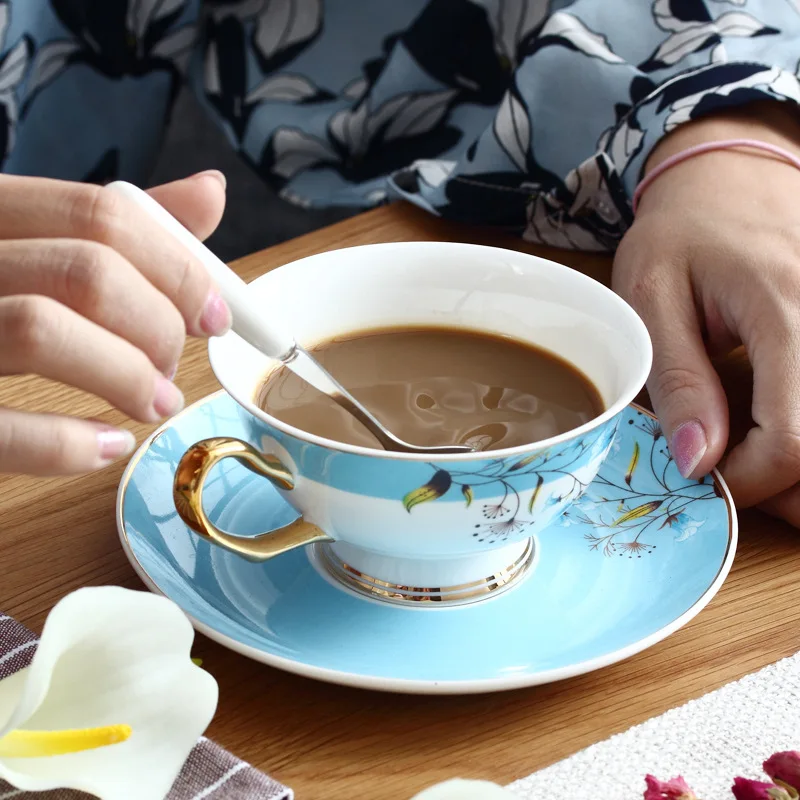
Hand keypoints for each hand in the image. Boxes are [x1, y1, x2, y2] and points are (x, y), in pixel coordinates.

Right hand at [0, 171, 229, 474]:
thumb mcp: (32, 245)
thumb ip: (115, 226)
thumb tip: (209, 193)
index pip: (102, 214)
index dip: (179, 267)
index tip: (215, 313)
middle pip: (86, 270)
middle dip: (158, 325)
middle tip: (172, 364)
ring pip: (41, 329)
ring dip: (125, 375)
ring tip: (153, 403)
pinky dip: (65, 442)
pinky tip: (105, 444)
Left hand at [613, 102, 799, 525]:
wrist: (731, 176)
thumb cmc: (682, 232)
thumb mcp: (653, 297)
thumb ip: (678, 378)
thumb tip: (697, 461)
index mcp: (785, 309)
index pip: (793, 438)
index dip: (748, 482)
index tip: (701, 480)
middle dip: (786, 488)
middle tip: (733, 483)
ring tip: (755, 463)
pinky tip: (777, 432)